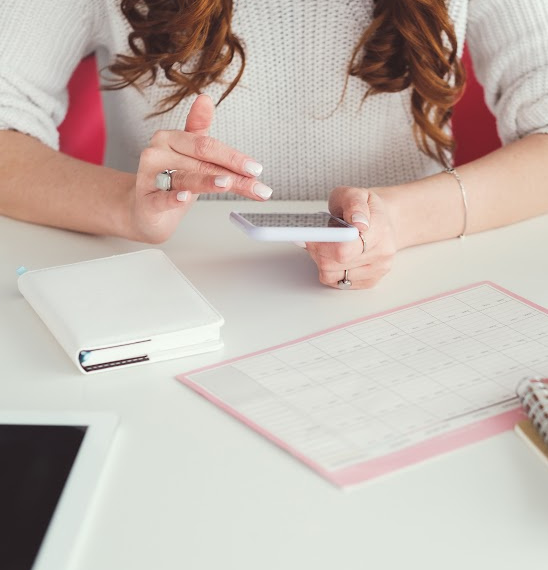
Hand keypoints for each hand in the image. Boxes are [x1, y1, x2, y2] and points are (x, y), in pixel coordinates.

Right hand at [130, 94, 272, 242]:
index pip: (207, 145)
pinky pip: (161, 197)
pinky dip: (174, 198)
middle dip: (233, 175)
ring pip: (186, 178)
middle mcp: (159, 153)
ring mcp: (150, 175)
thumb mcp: (190, 157)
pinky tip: (184, 198)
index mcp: (172, 139)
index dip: (233, 156)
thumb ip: (201, 132)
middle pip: (201, 161)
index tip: (255, 167)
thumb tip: (206, 98)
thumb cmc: (172, 181)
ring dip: (209, 182)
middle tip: (255, 184)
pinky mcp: (146, 199)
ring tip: (227, 183)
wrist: (145, 209)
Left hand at [305, 186, 396, 288]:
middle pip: (335, 263)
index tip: (312, 236)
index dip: (322, 245)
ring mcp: (378, 270)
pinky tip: (334, 257)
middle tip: (316, 237)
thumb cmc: (365, 207)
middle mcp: (383, 253)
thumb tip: (357, 223)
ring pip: (333, 276)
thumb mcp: (355, 193)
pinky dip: (329, 271)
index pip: (345, 249)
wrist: (383, 220)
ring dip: (322, 261)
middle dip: (318, 250)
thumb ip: (354, 204)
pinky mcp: (370, 281)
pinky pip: (337, 283)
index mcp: (380, 230)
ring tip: (326, 245)